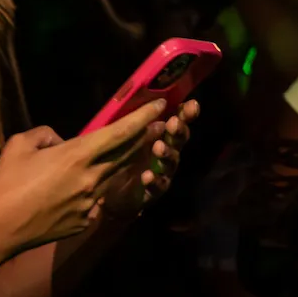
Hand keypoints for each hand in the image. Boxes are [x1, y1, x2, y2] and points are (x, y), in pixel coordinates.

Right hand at [0, 100, 168, 254]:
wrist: (0, 226)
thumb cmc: (6, 182)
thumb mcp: (20, 144)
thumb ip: (45, 135)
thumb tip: (61, 142)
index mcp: (76, 156)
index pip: (120, 132)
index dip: (142, 118)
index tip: (160, 105)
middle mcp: (91, 179)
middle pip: (126, 155)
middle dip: (145, 139)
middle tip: (160, 126)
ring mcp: (91, 204)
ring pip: (112, 178)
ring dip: (123, 163)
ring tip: (129, 152)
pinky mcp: (84, 221)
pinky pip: (94, 200)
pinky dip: (91, 190)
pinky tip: (73, 191)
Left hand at [100, 100, 198, 216]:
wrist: (105, 194)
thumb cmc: (114, 158)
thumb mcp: (119, 135)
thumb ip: (134, 120)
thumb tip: (155, 102)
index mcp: (156, 135)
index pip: (175, 121)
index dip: (185, 113)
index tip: (192, 104)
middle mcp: (163, 153)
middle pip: (178, 140)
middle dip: (178, 131)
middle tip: (173, 123)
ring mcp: (160, 173)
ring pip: (170, 162)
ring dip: (166, 153)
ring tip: (158, 147)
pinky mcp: (151, 193)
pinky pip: (157, 186)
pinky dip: (155, 181)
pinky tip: (147, 175)